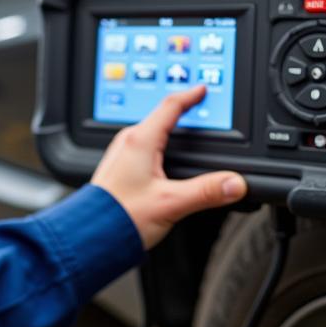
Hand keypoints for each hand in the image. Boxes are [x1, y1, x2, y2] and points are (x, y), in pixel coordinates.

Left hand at [90, 84, 247, 249]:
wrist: (90, 237)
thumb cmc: (120, 216)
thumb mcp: (171, 204)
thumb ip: (206, 192)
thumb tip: (235, 183)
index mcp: (140, 141)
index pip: (170, 106)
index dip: (189, 96)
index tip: (202, 89)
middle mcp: (127, 143)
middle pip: (159, 117)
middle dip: (180, 112)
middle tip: (198, 108)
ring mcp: (120, 155)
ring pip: (149, 133)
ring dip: (167, 130)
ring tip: (183, 132)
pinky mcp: (117, 169)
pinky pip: (141, 147)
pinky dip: (157, 146)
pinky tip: (163, 160)